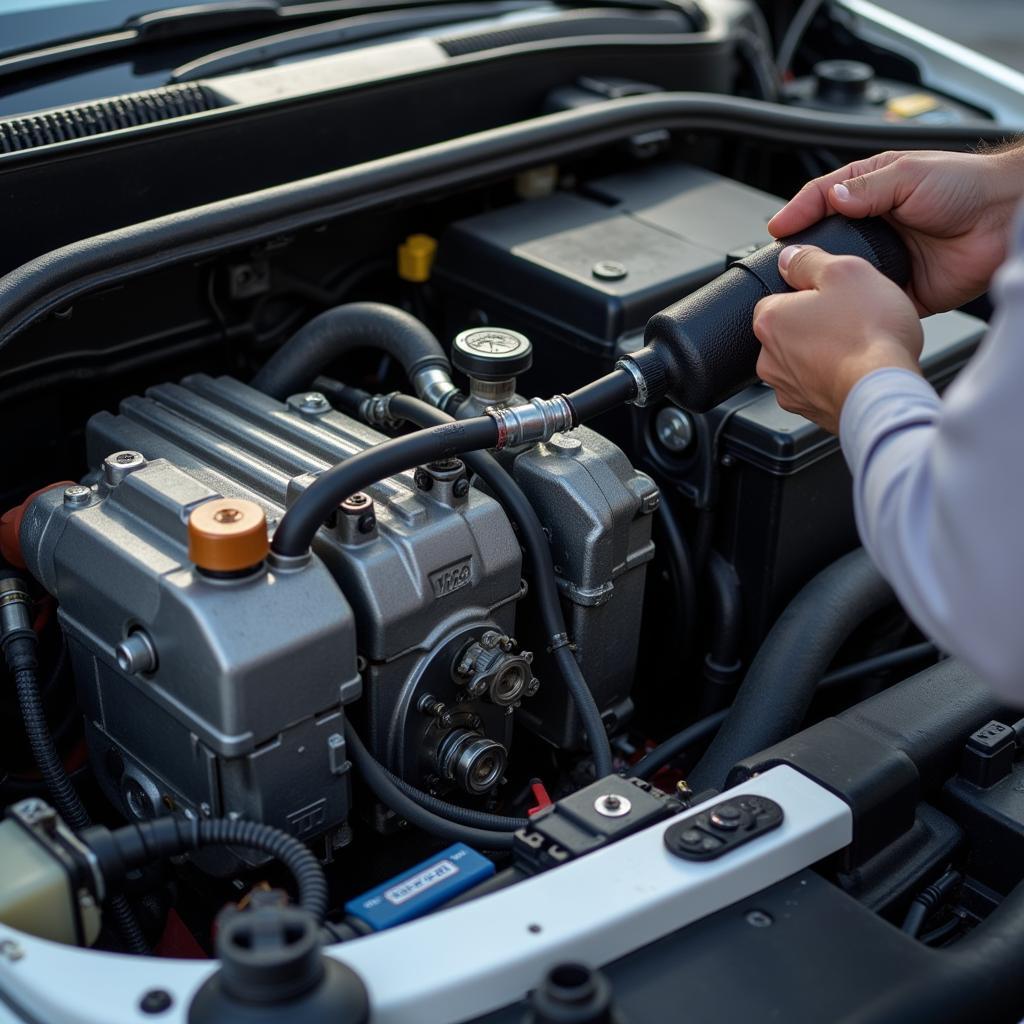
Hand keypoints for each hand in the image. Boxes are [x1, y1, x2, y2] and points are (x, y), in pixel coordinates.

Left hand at [753, 244, 922, 433]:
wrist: (883, 393)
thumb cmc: (868, 336)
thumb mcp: (845, 272)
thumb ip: (810, 260)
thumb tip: (790, 256)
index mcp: (770, 321)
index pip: (777, 297)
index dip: (808, 292)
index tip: (832, 295)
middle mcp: (769, 359)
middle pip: (790, 330)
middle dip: (817, 324)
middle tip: (851, 319)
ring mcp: (788, 390)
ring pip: (804, 361)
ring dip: (826, 353)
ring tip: (859, 346)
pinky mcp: (810, 411)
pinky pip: (819, 387)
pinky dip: (835, 378)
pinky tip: (858, 371)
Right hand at [767, 145, 1023, 314]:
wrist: (1005, 221)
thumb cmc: (967, 186)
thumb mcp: (909, 175)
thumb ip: (866, 190)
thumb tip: (830, 199)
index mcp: (870, 191)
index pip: (821, 199)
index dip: (797, 213)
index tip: (778, 229)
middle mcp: (872, 226)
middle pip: (825, 241)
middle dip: (804, 252)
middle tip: (784, 263)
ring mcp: (883, 260)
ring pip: (842, 274)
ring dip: (826, 282)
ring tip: (805, 289)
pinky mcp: (897, 290)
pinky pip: (867, 301)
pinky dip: (853, 307)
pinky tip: (840, 308)